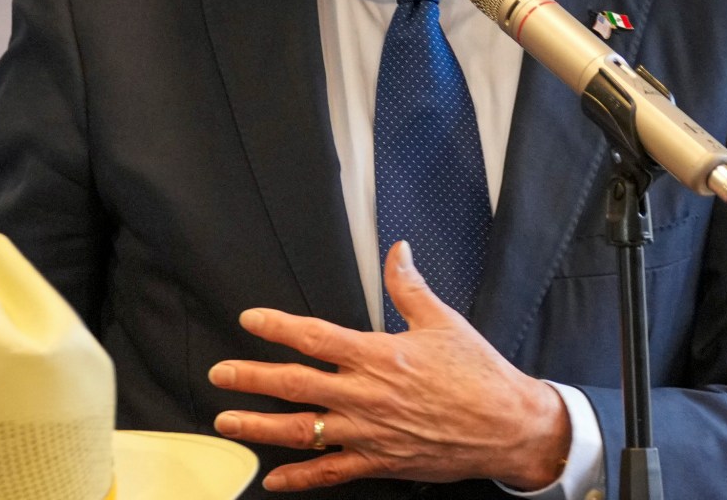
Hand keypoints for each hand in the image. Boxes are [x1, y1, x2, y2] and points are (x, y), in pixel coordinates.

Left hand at [211, 242, 571, 491]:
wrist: (508, 426)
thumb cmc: (478, 373)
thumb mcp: (443, 321)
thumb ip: (410, 287)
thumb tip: (398, 251)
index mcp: (379, 355)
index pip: (315, 338)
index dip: (278, 328)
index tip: (250, 321)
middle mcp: (367, 395)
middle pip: (296, 385)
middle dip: (252, 378)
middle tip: (218, 374)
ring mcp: (370, 433)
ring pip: (303, 430)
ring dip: (260, 427)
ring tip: (226, 422)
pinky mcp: (380, 462)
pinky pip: (331, 473)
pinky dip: (300, 478)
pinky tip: (273, 480)